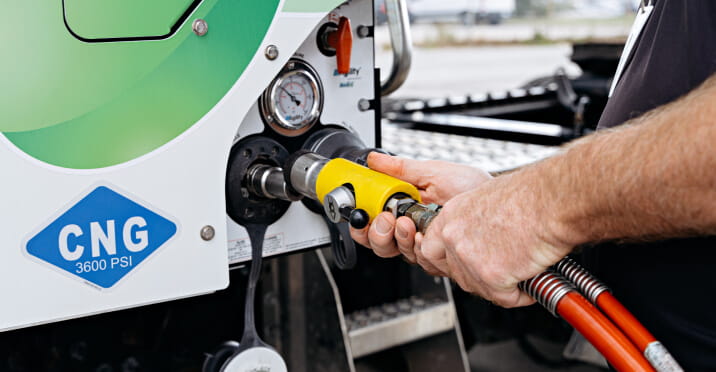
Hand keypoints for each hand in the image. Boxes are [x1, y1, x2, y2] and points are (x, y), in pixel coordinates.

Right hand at [349, 152, 491, 273]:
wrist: (498, 201)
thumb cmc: (471, 187)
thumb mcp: (432, 172)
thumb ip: (400, 169)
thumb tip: (374, 160)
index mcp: (405, 210)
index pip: (374, 223)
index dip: (363, 222)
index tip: (363, 213)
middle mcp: (414, 231)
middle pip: (381, 244)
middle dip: (378, 234)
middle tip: (386, 219)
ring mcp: (428, 246)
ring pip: (399, 254)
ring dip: (399, 238)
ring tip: (407, 223)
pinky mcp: (443, 259)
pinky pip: (423, 262)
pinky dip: (421, 248)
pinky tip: (424, 235)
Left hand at [418, 171, 571, 307]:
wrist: (551, 201)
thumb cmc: (531, 195)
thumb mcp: (487, 199)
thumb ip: (473, 222)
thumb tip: (479, 236)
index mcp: (451, 216)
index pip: (430, 250)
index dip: (449, 261)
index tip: (464, 265)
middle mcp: (454, 237)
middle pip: (456, 274)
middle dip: (480, 277)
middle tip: (502, 270)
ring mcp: (469, 258)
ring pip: (480, 288)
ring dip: (502, 286)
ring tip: (523, 270)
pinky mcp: (491, 276)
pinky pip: (505, 297)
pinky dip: (522, 294)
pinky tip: (532, 279)